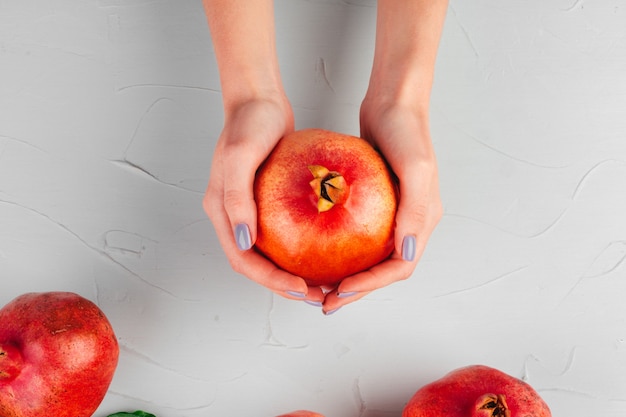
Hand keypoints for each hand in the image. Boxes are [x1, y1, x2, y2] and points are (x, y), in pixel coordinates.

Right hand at [203, 96, 324, 303]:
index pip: (244, 261)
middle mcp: (235, 217)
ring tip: (326, 282)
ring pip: (272, 254)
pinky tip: (328, 251)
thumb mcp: (240, 156)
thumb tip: (246, 241)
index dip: (271, 281)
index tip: (302, 289)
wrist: (259, 99)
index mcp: (221, 212)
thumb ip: (237, 198)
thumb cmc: (249, 123)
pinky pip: (285, 234)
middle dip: (286, 286)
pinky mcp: (269, 202)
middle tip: (319, 296)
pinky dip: (302, 248)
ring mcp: (251, 211)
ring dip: (295, 272)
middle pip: (258, 265)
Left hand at [321, 102, 442, 312]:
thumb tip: (407, 252)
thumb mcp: (415, 167)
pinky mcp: (374, 202)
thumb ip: (415, 210)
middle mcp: (409, 222)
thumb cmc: (406, 130)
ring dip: (347, 274)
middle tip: (325, 301)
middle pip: (382, 269)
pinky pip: (356, 233)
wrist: (393, 102)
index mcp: (422, 221)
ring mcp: (392, 213)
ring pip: (368, 255)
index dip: (371, 286)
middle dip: (355, 290)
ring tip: (318, 285)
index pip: (399, 267)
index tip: (341, 291)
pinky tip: (313, 249)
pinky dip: (339, 247)